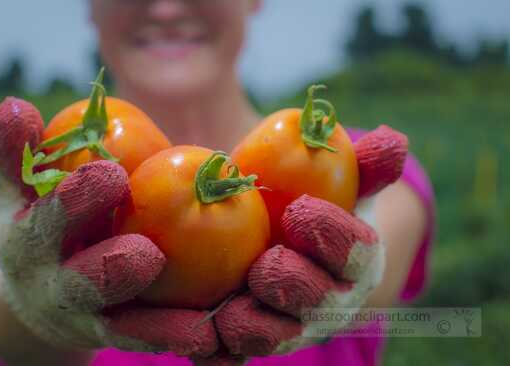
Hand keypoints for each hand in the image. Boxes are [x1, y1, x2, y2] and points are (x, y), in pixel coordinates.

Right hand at [0, 97, 218, 357]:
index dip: (76, 199)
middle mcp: (55, 286)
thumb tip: (17, 105)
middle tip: (147, 255)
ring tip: (199, 329)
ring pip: (124, 326)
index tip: (110, 174)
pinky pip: (149, 341)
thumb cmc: (38, 223)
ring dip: (161, 328)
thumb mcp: (21, 189)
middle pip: (84, 282)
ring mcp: (87, 318)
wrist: (34, 291)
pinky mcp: (117, 334)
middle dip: (112, 268)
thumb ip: (20, 151)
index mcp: (30, 240)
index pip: (48, 217)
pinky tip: (210, 340)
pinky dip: (177, 341)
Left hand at [194, 126, 407, 363]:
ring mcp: (287, 328)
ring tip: (230, 311)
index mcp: (353, 263)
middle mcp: (326, 304)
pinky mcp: (247, 343)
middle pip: (320, 305)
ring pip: (277, 339)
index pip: (356, 253)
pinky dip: (216, 352)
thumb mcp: (332, 182)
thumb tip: (393, 140)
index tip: (300, 211)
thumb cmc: (305, 206)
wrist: (272, 245)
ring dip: (256, 329)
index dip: (332, 236)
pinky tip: (195, 337)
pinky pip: (232, 357)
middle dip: (295, 287)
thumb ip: (360, 166)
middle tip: (264, 266)